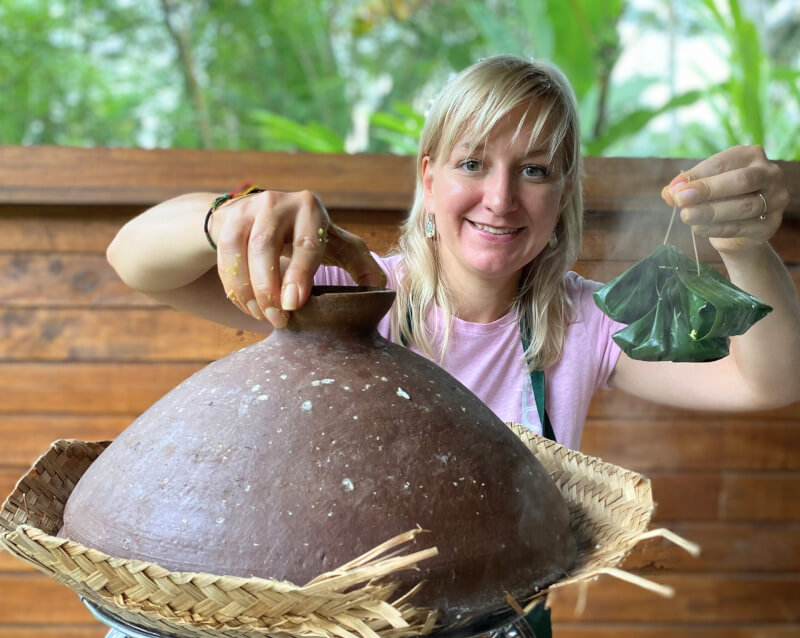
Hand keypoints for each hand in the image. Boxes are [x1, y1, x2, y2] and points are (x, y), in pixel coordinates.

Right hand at [208, 190, 385, 328]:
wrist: (262, 216)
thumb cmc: (308, 237)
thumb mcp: (337, 245)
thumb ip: (361, 265)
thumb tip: (383, 289)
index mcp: (311, 209)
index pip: (306, 244)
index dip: (299, 275)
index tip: (293, 304)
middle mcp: (278, 202)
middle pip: (266, 246)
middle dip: (268, 288)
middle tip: (278, 319)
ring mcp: (249, 208)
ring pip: (240, 251)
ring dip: (248, 290)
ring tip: (262, 315)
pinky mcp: (228, 219)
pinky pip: (225, 256)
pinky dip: (234, 286)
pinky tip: (248, 305)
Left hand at [661, 145, 788, 254]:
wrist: (739, 229)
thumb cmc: (719, 199)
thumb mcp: (702, 189)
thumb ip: (686, 188)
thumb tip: (669, 192)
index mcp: (750, 156)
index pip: (723, 163)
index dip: (697, 176)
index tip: (674, 189)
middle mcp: (769, 174)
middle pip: (741, 180)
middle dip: (708, 190)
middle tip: (680, 199)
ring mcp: (775, 199)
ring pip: (744, 206)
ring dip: (711, 212)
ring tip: (686, 216)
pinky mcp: (771, 224)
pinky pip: (743, 227)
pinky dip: (717, 228)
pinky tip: (698, 228)